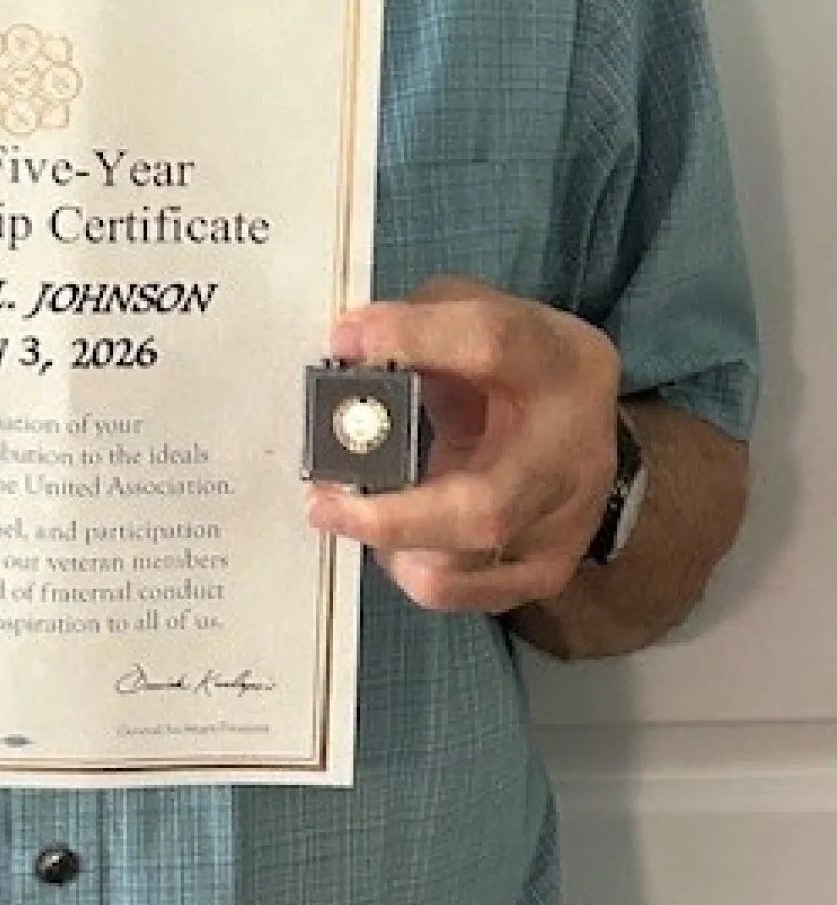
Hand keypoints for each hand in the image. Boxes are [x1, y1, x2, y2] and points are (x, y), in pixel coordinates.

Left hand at [305, 277, 619, 614]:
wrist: (583, 421)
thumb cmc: (515, 362)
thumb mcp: (474, 313)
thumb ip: (414, 323)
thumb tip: (345, 344)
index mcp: (555, 361)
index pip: (488, 346)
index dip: (410, 341)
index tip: (344, 343)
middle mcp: (571, 452)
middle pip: (483, 507)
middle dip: (390, 515)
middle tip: (322, 501)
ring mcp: (562, 526)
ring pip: (460, 568)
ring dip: (386, 539)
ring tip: (353, 503)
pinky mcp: (543, 570)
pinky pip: (453, 590)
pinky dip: (405, 564)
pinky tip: (389, 530)